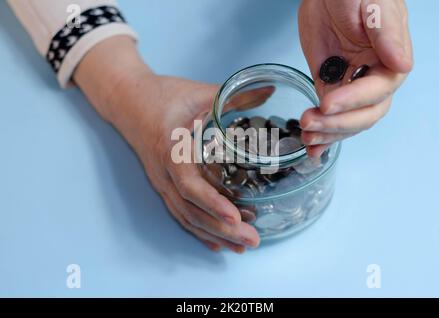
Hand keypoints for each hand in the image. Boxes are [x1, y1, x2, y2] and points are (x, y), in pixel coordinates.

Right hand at [74, 36, 260, 252]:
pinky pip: (179, 212)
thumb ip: (234, 93)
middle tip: (252, 241)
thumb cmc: (160, 95)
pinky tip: (216, 242)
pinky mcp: (162, 184)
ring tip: (241, 247)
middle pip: (190, 210)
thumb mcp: (198, 92)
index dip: (212, 202)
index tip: (234, 217)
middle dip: (221, 229)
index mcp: (170, 149)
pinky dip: (198, 229)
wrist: (126, 99)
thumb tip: (271, 89)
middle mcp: (163, 173)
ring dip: (213, 234)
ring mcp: (161, 181)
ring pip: (185, 216)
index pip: (189, 184)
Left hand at [298, 0, 412, 156]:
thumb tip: (402, 64)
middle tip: (310, 123)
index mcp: (390, 60)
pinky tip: (312, 147)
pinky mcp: (331, 88)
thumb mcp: (371, 4)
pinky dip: (322, 134)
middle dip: (337, 123)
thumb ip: (385, 32)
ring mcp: (351, 87)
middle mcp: (373, 79)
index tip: (328, 103)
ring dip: (328, 133)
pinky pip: (330, 116)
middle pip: (365, 114)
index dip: (353, 101)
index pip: (377, 91)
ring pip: (347, 121)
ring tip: (306, 136)